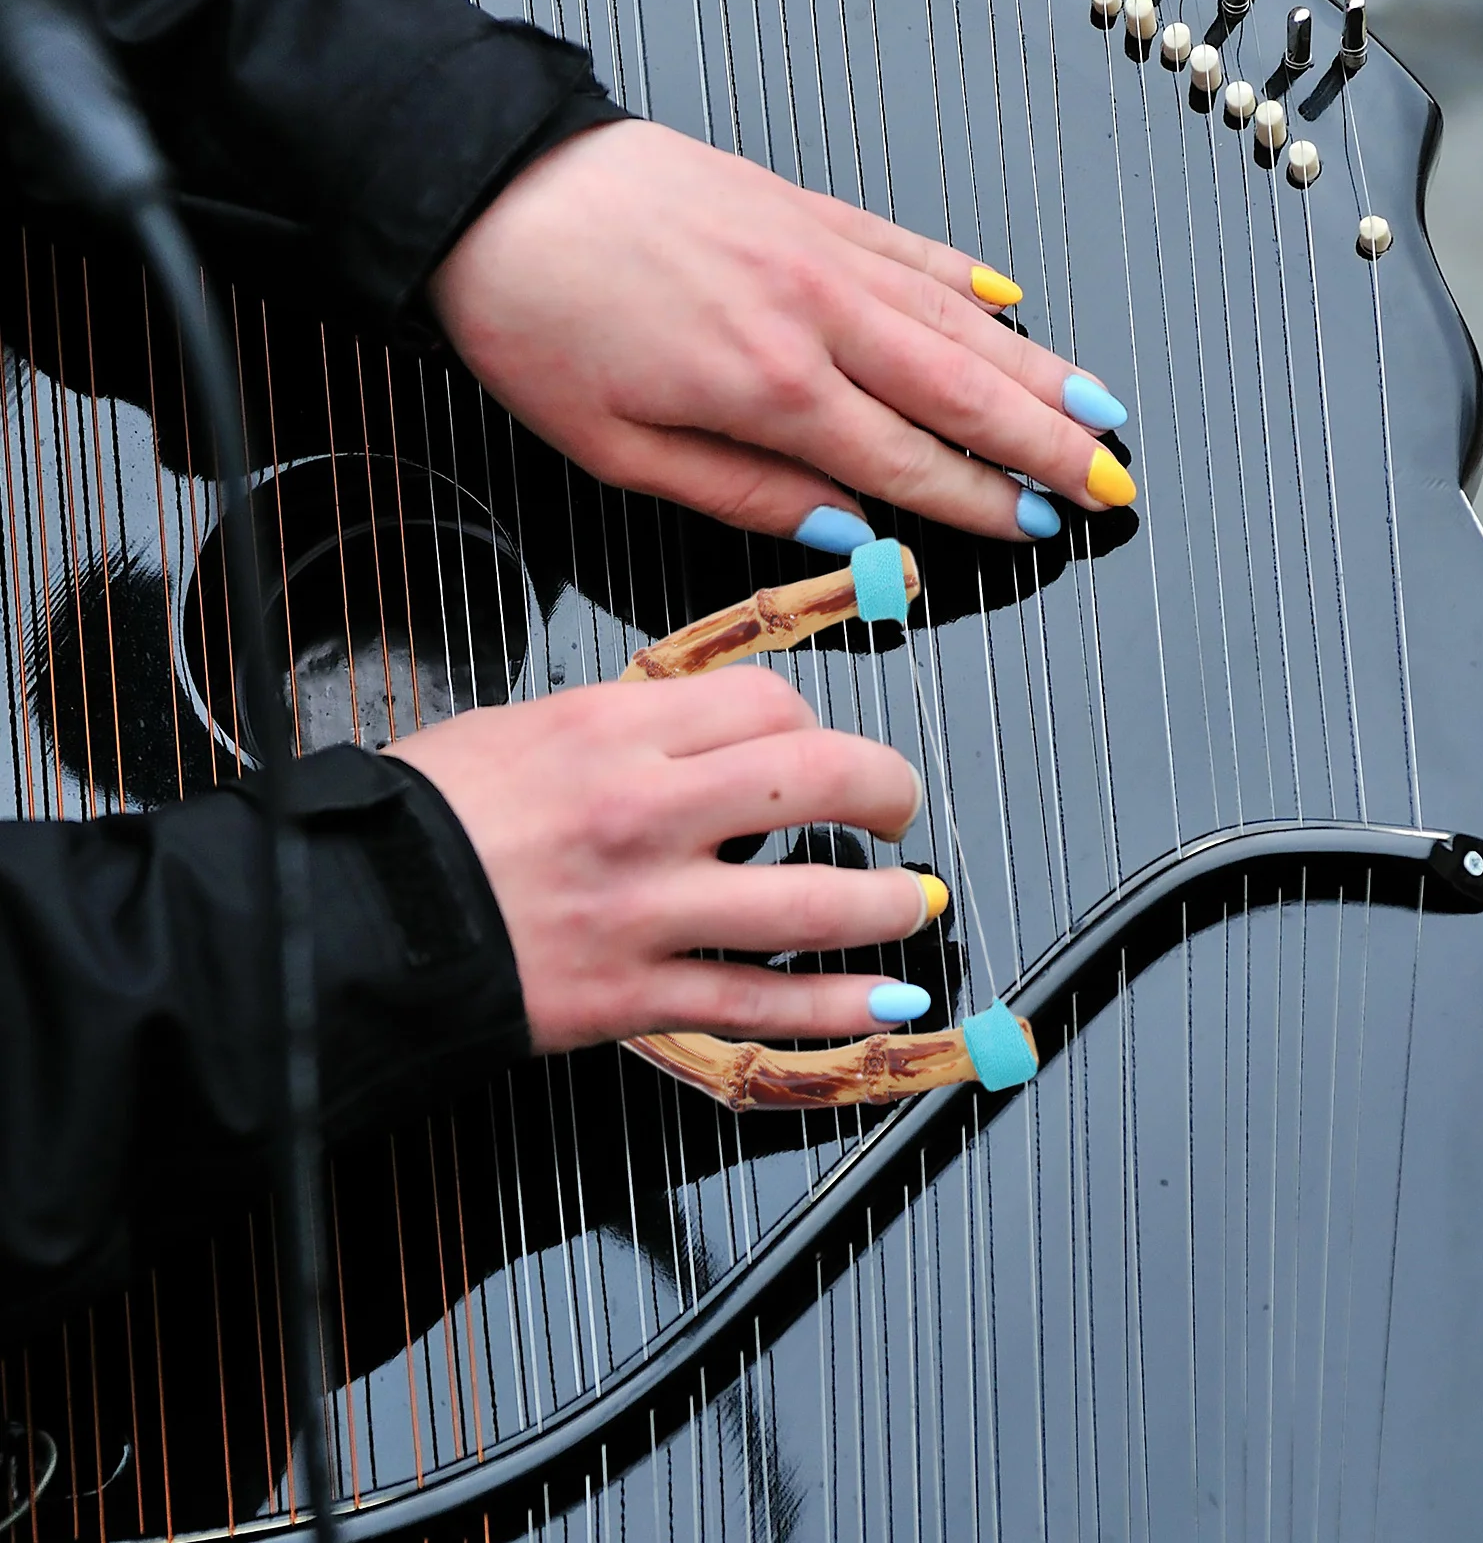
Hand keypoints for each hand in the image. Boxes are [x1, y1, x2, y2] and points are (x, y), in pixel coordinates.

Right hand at [386, 665, 941, 1050]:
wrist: (345, 922)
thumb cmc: (421, 821)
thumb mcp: (520, 731)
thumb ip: (624, 729)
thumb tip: (703, 736)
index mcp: (612, 728)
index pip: (768, 702)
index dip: (814, 721)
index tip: (817, 743)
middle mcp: (644, 810)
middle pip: (819, 776)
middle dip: (886, 788)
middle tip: (896, 805)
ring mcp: (648, 911)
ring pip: (813, 902)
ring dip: (887, 903)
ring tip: (913, 902)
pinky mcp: (635, 997)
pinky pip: (762, 1004)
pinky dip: (839, 1004)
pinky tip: (889, 996)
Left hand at [428, 119, 1134, 551]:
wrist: (494, 189)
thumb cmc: (538, 324)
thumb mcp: (621, 449)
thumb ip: (745, 494)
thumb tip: (844, 529)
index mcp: (769, 387)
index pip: (907, 460)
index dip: (982, 502)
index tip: (1039, 530)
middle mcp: (814, 312)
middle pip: (962, 390)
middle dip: (1047, 445)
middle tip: (1112, 483)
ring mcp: (817, 250)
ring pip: (957, 318)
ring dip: (1036, 368)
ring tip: (1100, 409)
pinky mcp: (801, 206)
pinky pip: (909, 246)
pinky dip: (967, 278)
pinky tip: (1012, 302)